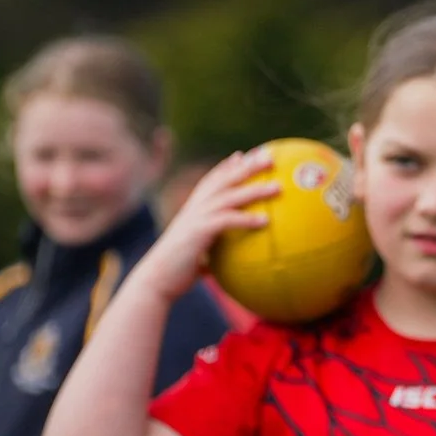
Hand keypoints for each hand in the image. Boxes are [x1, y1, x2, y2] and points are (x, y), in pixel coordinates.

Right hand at [141, 146, 278, 301]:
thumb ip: (212, 248)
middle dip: (247, 166)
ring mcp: (195, 217)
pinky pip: (226, 220)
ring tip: (278, 187)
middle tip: (270, 156)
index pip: (211, 180)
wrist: (157, 280)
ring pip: (229, 196)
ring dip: (254, 189)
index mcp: (193, 209)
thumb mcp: (197, 253)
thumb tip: (234, 259)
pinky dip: (246, 219)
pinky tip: (266, 221)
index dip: (226, 166)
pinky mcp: (198, 231)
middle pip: (225, 180)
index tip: (243, 155)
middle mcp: (194, 207)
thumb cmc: (178, 271)